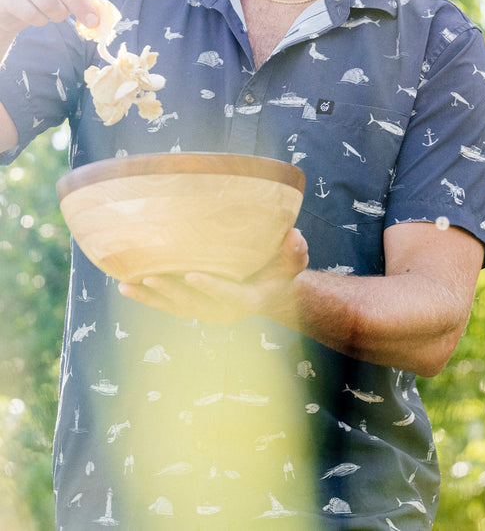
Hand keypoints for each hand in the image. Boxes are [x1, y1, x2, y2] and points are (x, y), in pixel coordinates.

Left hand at [118, 228, 310, 324]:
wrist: (268, 291)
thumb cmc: (280, 272)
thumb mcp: (293, 262)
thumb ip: (294, 252)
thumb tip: (294, 236)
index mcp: (247, 301)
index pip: (228, 295)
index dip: (210, 286)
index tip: (191, 275)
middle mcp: (222, 311)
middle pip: (193, 304)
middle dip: (171, 292)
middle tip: (151, 278)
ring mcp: (204, 311)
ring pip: (174, 307)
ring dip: (150, 297)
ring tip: (127, 286)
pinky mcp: (192, 306)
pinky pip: (167, 305)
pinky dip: (146, 297)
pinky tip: (125, 286)